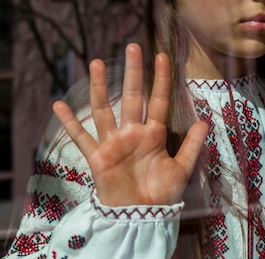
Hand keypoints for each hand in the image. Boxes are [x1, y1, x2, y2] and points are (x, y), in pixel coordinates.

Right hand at [53, 43, 208, 206]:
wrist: (141, 217)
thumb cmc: (161, 194)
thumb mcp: (181, 168)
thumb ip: (191, 145)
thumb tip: (205, 121)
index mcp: (153, 134)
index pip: (157, 101)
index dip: (161, 80)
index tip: (162, 57)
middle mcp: (132, 133)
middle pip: (131, 97)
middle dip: (133, 73)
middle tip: (133, 47)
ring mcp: (113, 143)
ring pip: (104, 109)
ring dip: (99, 87)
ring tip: (96, 63)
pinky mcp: (98, 157)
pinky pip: (82, 137)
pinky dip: (70, 123)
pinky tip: (59, 105)